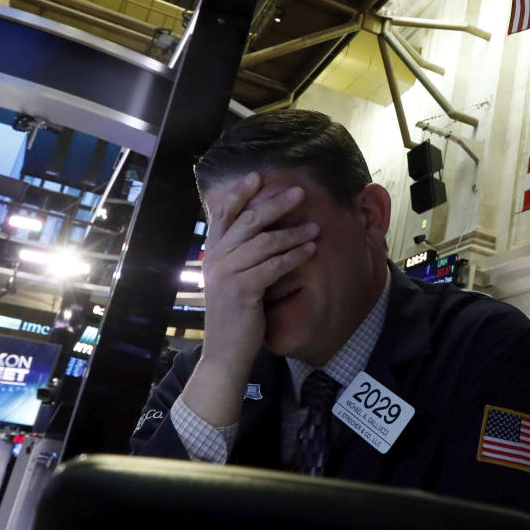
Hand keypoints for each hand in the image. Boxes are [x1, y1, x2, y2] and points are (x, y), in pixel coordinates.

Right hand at [202, 171, 317, 369]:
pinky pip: (274, 266)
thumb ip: (236, 254)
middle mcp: (216, 259)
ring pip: (265, 242)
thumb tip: (254, 229)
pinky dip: (295, 255)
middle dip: (276, 203)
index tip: (258, 176)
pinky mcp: (243, 290)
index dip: (240, 193)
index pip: (223, 214)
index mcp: (213, 253)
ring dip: (294, 232)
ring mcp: (227, 274)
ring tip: (315, 226)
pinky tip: (311, 249)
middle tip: (300, 192)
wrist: (225, 352)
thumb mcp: (229, 279)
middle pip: (248, 221)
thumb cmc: (234, 314)